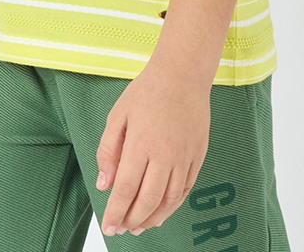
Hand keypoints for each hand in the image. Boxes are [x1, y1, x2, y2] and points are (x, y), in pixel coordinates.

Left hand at [95, 63, 209, 236]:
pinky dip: (173, 205)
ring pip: (170, 200)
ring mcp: (185, 157)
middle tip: (122, 229)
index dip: (116, 212)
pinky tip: (162, 211)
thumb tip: (105, 184)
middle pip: (148, 200)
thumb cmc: (147, 91)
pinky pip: (186, 189)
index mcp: (141, 143)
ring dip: (153, 218)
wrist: (182, 74)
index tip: (108, 227)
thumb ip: (108, 151)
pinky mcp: (198, 155)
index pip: (126, 189)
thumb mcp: (118, 115)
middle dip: (132, 220)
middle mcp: (165, 155)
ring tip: (140, 227)